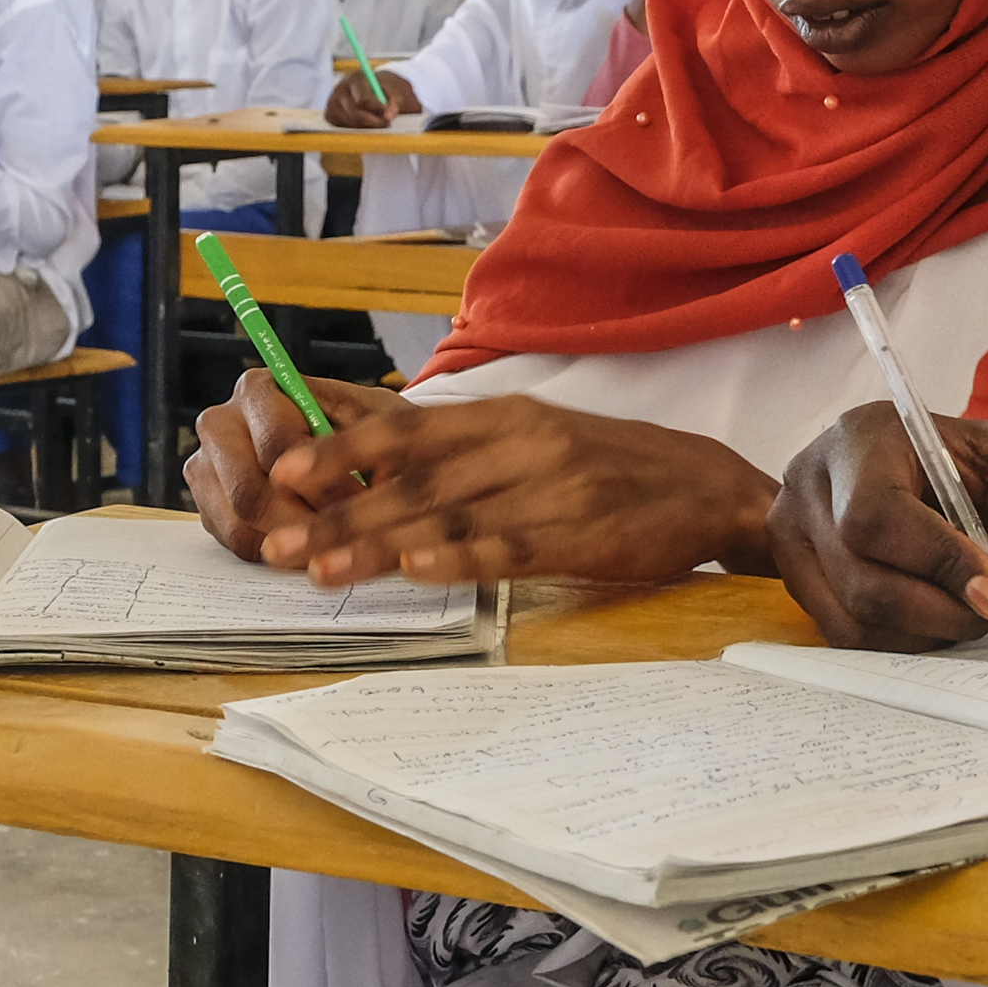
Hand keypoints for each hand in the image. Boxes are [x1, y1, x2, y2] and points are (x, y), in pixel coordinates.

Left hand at [215, 381, 775, 590]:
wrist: (708, 488)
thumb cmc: (606, 468)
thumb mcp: (533, 437)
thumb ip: (460, 450)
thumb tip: (371, 462)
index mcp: (503, 417)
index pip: (408, 429)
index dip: (343, 448)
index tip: (285, 472)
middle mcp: (521, 444)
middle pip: (415, 479)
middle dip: (341, 511)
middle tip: (279, 544)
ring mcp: (552, 489)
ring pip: (450, 514)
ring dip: (381, 542)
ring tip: (323, 569)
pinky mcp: (581, 534)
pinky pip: (511, 546)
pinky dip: (462, 557)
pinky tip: (420, 568)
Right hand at [326, 69, 419, 129]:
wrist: (369, 87)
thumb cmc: (382, 90)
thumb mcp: (393, 91)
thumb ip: (395, 102)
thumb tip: (389, 116)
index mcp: (356, 78)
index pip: (364, 100)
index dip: (377, 111)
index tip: (388, 117)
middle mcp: (341, 88)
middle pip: (354, 113)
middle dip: (372, 122)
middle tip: (385, 124)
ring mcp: (332, 101)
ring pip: (349, 122)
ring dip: (365, 126)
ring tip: (376, 122)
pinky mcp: (329, 114)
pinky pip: (342, 127)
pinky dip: (355, 128)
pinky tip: (363, 123)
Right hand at [771, 408, 987, 650]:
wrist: (962, 488)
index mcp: (860, 437)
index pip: (876, 515)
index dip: (938, 563)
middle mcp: (809, 483)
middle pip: (861, 579)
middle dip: (939, 611)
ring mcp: (792, 536)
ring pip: (850, 618)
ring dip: (923, 634)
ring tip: (966, 611)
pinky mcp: (798, 580)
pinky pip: (843, 635)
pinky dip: (900, 643)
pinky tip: (934, 617)